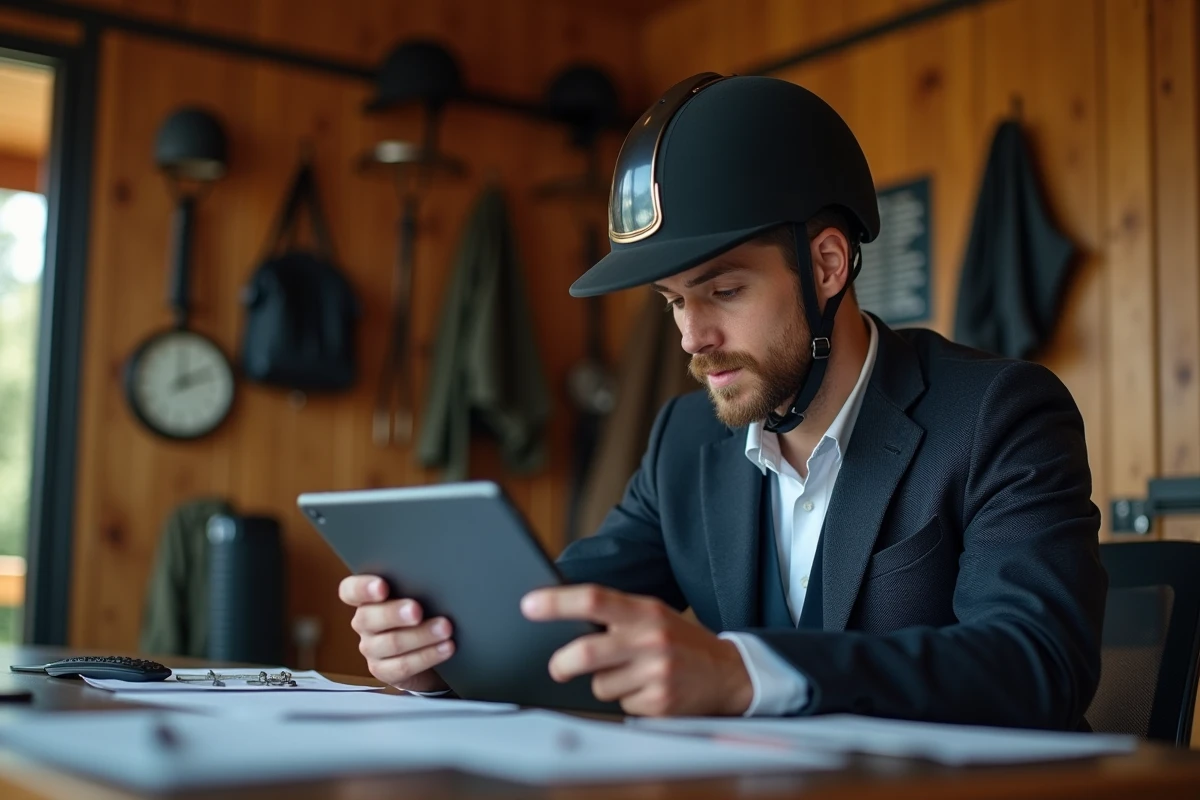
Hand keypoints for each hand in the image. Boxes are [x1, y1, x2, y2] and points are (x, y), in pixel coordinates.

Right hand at [339, 574, 451, 692]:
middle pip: (369, 618)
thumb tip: (437, 577)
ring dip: (421, 635)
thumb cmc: (424, 613)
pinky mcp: (384, 671)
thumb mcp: (418, 596)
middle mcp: (364, 623)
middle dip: (395, 613)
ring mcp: (371, 649)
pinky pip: (404, 666)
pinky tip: (446, 647)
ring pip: (391, 643)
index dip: (362, 588)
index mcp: (367, 599)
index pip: (350, 590)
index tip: (382, 587)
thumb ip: (417, 587)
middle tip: (417, 610)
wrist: (430, 651)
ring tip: (445, 628)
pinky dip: (428, 656)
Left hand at [521, 584, 752, 716]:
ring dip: (605, 684)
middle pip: (586, 652)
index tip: (529, 605)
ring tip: (631, 674)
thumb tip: (564, 620)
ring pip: (599, 685)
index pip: (595, 599)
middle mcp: (651, 639)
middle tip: (557, 668)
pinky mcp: (659, 703)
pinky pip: (620, 704)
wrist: (728, 673)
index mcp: (645, 611)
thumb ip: (617, 615)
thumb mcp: (653, 615)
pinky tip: (648, 690)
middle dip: (562, 663)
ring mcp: (656, 673)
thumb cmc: (679, 641)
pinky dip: (627, 699)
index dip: (557, 602)